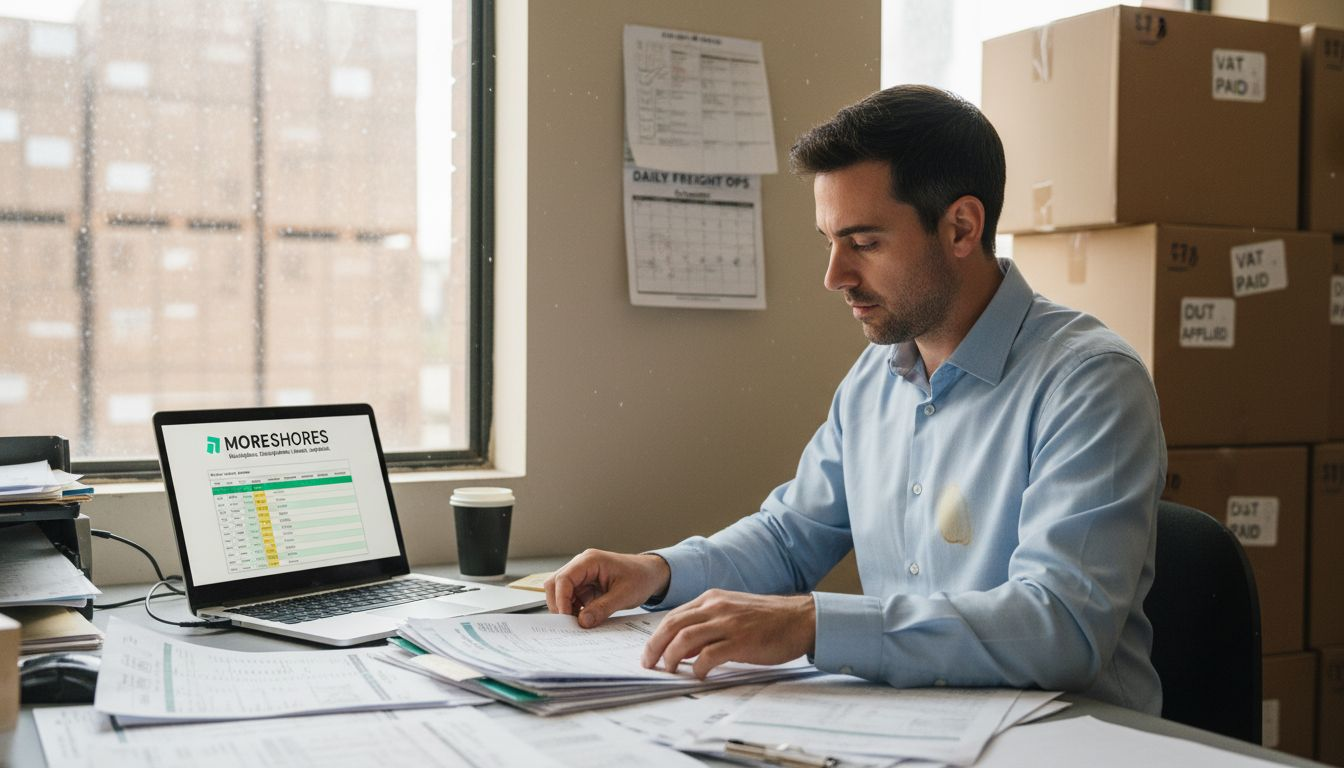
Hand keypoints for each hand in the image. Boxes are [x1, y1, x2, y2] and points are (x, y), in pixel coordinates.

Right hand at [544, 549, 669, 627]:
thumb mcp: (624, 595)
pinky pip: (571, 599)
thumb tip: (582, 622)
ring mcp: (582, 576)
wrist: (651, 574)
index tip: (565, 618)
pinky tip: (584, 620)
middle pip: (555, 584)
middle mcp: (581, 565)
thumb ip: (602, 608)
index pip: (564, 578)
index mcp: (590, 561)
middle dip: (559, 604)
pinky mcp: (585, 586)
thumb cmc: (641, 577)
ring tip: (578, 623)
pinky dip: (574, 610)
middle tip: (569, 624)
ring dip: (566, 608)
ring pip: (560, 593)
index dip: (561, 599)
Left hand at [641, 589, 815, 678]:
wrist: (799, 619)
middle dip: (655, 646)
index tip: (649, 652)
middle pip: (673, 625)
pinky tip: (699, 675)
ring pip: (685, 638)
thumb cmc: (767, 620)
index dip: (656, 636)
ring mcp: (728, 622)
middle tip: (648, 664)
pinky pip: (709, 654)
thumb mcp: (732, 614)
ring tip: (669, 670)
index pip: (674, 616)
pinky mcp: (740, 640)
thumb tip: (683, 649)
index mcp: (712, 598)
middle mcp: (716, 606)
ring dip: (672, 657)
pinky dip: (698, 667)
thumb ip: (707, 626)